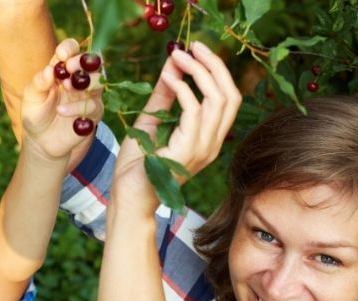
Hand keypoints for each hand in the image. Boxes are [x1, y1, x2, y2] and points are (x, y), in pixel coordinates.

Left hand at [21, 38, 103, 162]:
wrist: (41, 141)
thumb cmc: (35, 114)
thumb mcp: (31, 96)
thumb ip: (39, 82)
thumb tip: (49, 70)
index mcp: (62, 69)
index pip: (71, 50)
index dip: (69, 48)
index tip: (61, 55)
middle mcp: (78, 79)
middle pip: (90, 62)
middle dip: (81, 61)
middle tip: (68, 67)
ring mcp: (88, 96)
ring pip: (97, 81)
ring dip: (84, 81)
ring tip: (66, 86)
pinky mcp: (93, 113)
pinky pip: (93, 106)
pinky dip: (76, 107)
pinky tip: (61, 111)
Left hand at [111, 42, 241, 217]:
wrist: (128, 197)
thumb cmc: (137, 165)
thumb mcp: (151, 121)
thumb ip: (164, 96)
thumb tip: (172, 65)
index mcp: (209, 138)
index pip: (229, 98)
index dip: (217, 71)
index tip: (197, 49)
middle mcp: (212, 144)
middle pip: (230, 95)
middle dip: (214, 65)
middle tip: (193, 46)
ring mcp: (202, 149)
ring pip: (216, 100)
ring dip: (197, 72)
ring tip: (177, 57)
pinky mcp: (186, 151)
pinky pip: (193, 112)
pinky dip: (183, 90)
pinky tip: (169, 80)